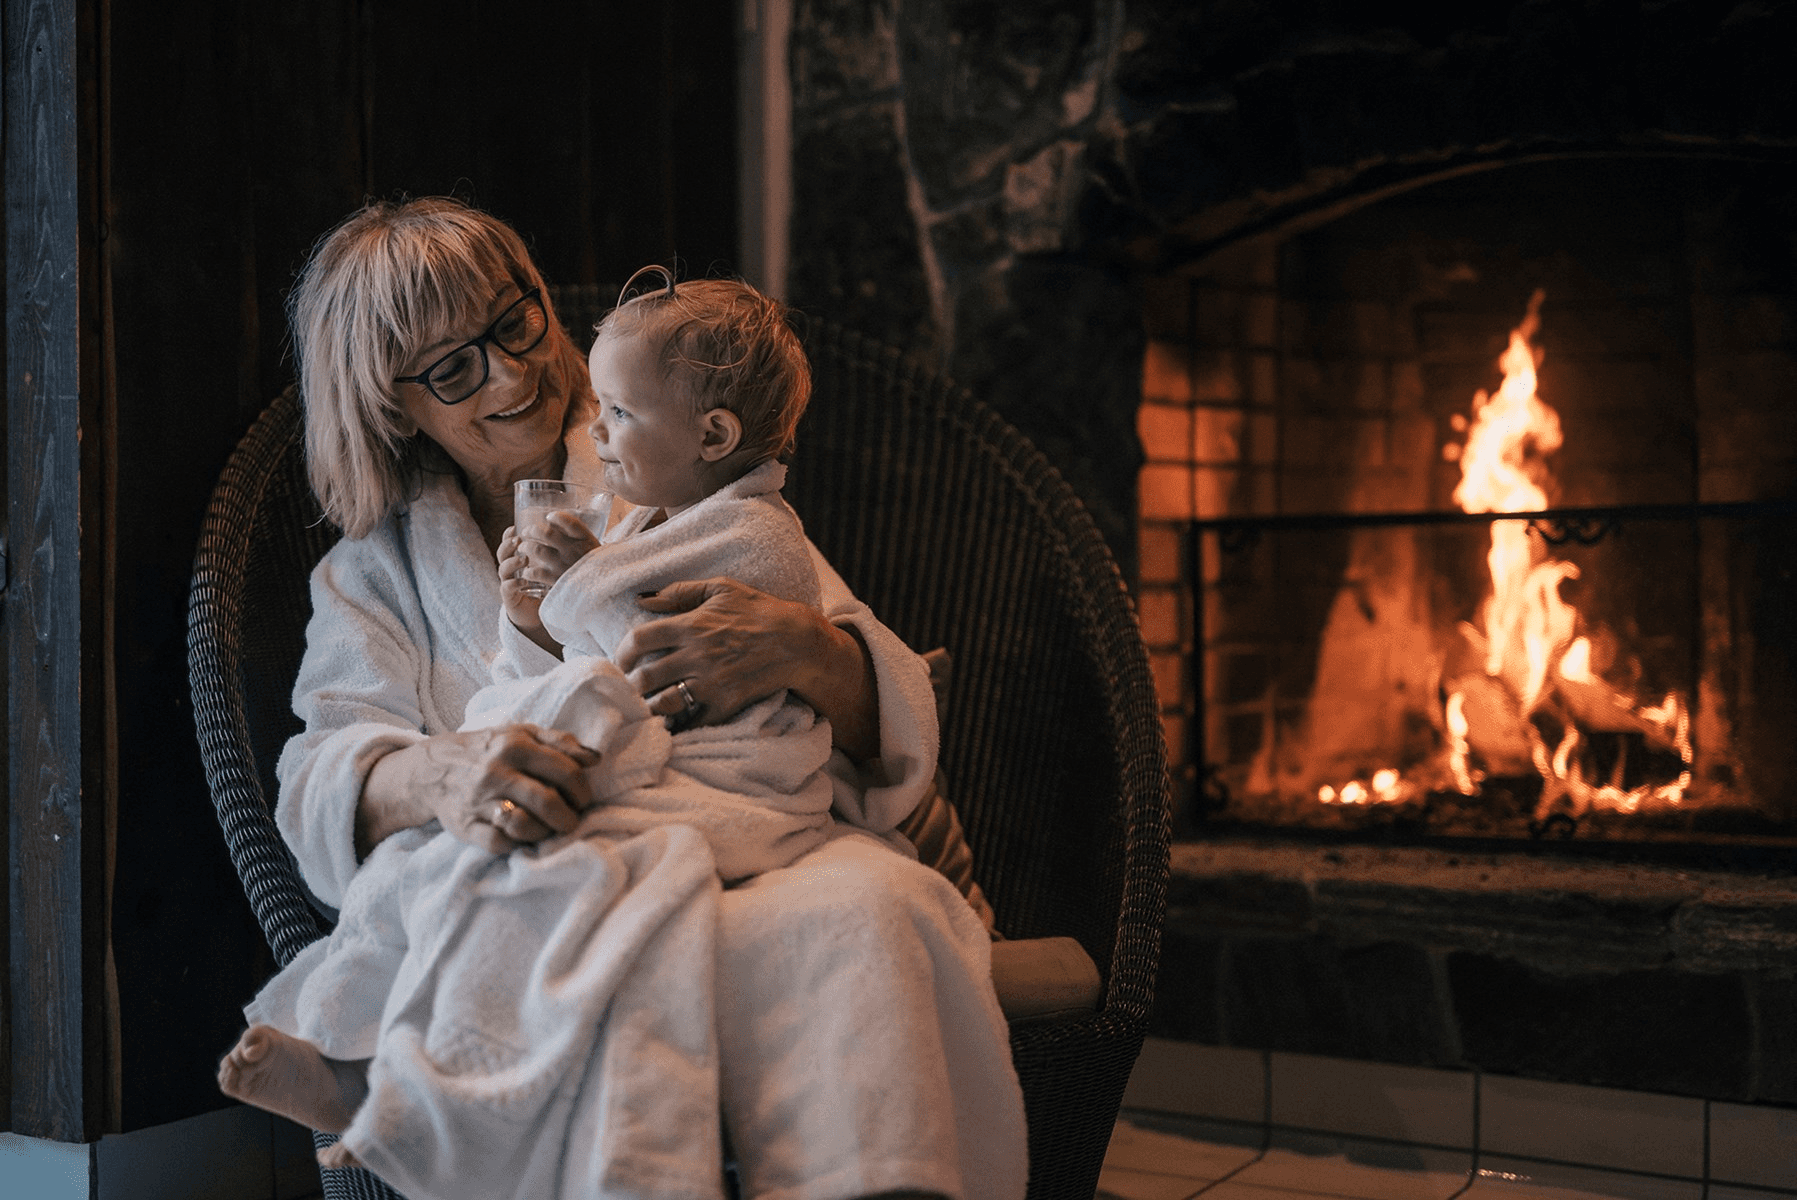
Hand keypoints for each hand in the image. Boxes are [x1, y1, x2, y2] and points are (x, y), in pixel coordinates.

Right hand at [360, 725, 598, 855]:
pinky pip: (500, 844)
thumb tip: (595, 758)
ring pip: (525, 826)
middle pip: (548, 802)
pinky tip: (521, 836)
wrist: (435, 769)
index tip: (584, 800)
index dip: (583, 790)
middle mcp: (497, 772)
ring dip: (545, 833)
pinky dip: (516, 844)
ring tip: (548, 829)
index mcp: (516, 747)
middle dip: (569, 818)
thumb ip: (560, 742)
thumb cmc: (490, 751)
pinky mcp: (467, 826)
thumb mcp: (523, 734)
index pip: (566, 772)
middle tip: (571, 821)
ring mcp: (480, 801)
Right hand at [497, 526, 544, 635]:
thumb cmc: (545, 588)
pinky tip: (524, 581)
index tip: (514, 527)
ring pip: (503, 569)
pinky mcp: (509, 598)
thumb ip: (552, 555)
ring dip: (512, 562)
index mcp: (517, 561)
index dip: (508, 536)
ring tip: (524, 559)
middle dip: (508, 545)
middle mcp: (510, 571)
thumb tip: (565, 536)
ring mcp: (508, 583)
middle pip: (502, 554)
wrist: (538, 615)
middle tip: (519, 540)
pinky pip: (507, 588)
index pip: (508, 545)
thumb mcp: (549, 569)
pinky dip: (514, 583)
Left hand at [515, 509, 600, 592]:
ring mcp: (564, 565)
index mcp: (586, 540)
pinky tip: (527, 571)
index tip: (549, 517)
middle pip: (547, 533)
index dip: (558, 517)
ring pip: (537, 550)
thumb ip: (578, 537)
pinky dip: (528, 571)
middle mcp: (574, 551)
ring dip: (525, 547)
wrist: (600, 591)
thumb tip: (556, 523)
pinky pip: (535, 572)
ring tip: (522, 548)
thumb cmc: (594, 567)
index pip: (571, 523)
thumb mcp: (593, 548)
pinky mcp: (557, 580)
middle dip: (532, 530)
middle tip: (526, 532)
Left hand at [613, 577, 848, 730]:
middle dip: (630, 685)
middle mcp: (696, 655)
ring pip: (663, 703)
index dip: (621, 653)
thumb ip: (680, 592)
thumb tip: (642, 599)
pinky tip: (673, 723)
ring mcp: (711, 682)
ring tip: (646, 706)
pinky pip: (693, 722)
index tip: (622, 661)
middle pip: (644, 677)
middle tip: (629, 688)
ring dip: (650, 706)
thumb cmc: (759, 610)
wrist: (797, 641)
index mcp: (690, 625)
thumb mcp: (721, 588)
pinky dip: (679, 725)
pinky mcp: (726, 703)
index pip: (638, 640)